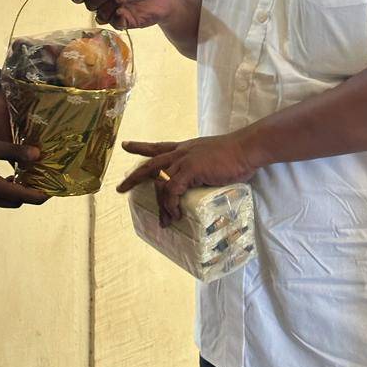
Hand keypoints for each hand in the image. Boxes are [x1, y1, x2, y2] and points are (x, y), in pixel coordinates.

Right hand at [0, 132, 46, 207]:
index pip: (24, 198)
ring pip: (4, 200)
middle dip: (30, 194)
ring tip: (27, 174)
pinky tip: (8, 174)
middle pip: (15, 202)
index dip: (40, 196)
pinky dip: (5, 189)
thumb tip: (37, 155)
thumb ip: (13, 151)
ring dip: (17, 191)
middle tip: (42, 178)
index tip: (54, 189)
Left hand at [116, 135, 254, 225]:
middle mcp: (180, 152)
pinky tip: (176, 214)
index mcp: (185, 148)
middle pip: (150, 164)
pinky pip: (172, 190)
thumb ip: (204, 168)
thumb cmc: (235, 154)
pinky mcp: (190, 170)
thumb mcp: (212, 157)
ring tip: (163, 220)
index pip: (158, 146)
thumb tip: (205, 181)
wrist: (246, 148)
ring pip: (160, 182)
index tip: (125, 146)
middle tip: (120, 189)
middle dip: (133, 177)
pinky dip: (172, 204)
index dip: (140, 147)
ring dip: (159, 203)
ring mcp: (184, 160)